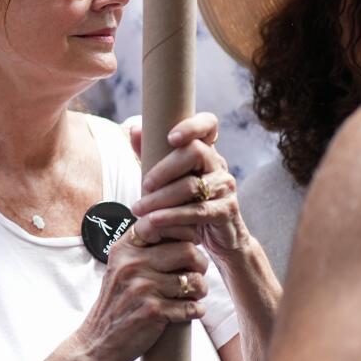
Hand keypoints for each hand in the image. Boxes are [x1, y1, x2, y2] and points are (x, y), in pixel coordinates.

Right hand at [80, 228, 206, 360]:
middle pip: (187, 250)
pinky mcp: (152, 312)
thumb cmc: (118, 303)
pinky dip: (196, 311)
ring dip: (200, 290)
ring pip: (194, 280)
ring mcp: (141, 288)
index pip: (161, 223)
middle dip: (200, 264)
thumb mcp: (121, 268)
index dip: (183, 231)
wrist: (99, 342)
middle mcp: (131, 264)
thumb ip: (144, 248)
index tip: (188, 244)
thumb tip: (183, 228)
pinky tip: (188, 311)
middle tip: (196, 274)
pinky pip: (192, 307)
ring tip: (192, 295)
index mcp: (124, 249)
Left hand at [130, 111, 251, 254]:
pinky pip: (198, 211)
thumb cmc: (186, 201)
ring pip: (192, 185)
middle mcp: (218, 164)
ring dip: (160, 198)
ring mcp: (225, 186)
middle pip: (196, 152)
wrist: (215, 236)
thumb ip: (151, 154)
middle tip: (144, 185)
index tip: (171, 137)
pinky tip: (153, 221)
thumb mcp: (167, 178)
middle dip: (164, 169)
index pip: (209, 124)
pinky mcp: (226, 210)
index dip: (192, 126)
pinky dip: (172, 216)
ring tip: (138, 209)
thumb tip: (134, 129)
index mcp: (205, 151)